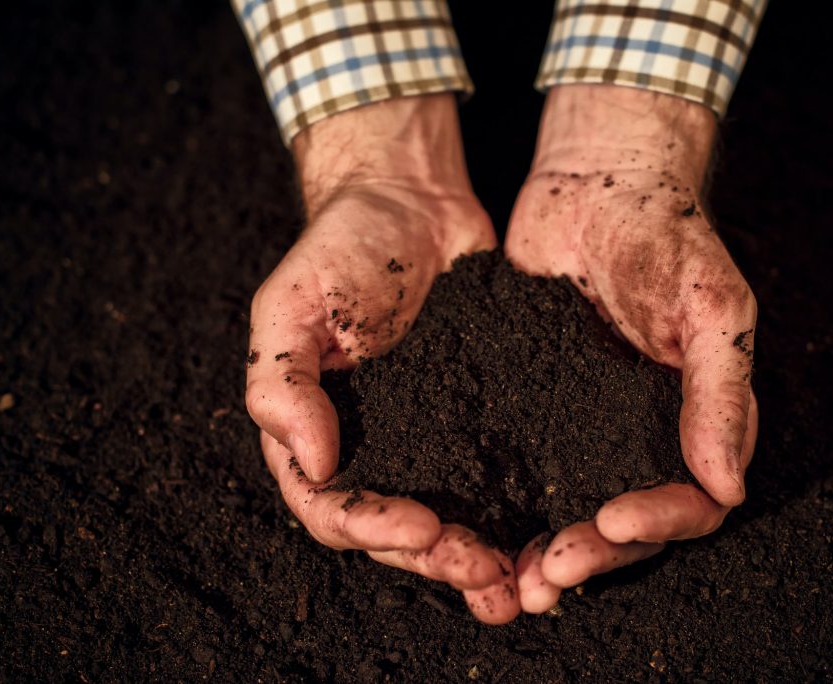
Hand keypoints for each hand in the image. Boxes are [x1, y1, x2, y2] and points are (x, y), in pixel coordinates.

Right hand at [245, 95, 518, 623]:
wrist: (411, 203)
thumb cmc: (338, 249)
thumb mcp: (290, 307)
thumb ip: (283, 385)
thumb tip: (315, 465)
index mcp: (317, 436)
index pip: (333, 510)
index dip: (373, 530)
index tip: (423, 527)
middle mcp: (373, 453)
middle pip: (396, 533)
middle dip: (438, 559)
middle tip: (487, 574)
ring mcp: (429, 442)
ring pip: (450, 522)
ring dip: (480, 559)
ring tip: (521, 584)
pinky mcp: (481, 422)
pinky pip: (496, 479)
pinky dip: (517, 516)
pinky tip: (549, 535)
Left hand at [505, 85, 757, 612]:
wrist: (596, 179)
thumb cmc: (668, 232)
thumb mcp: (711, 303)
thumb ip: (723, 392)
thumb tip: (730, 486)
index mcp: (696, 421)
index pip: (693, 502)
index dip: (657, 523)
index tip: (610, 518)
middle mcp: (641, 436)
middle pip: (626, 526)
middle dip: (591, 557)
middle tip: (543, 577)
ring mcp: (584, 427)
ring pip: (570, 511)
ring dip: (543, 551)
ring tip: (507, 580)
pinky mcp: (530, 408)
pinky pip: (519, 471)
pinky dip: (501, 509)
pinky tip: (470, 529)